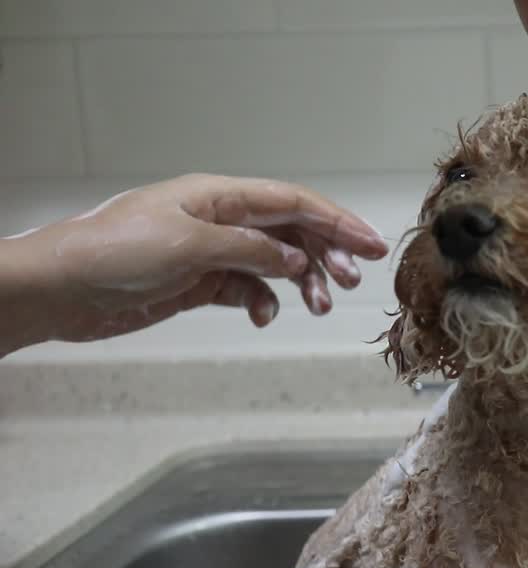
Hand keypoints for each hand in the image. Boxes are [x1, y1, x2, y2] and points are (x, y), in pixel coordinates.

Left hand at [0, 174, 387, 354]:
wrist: (62, 289)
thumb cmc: (115, 253)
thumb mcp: (190, 245)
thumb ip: (251, 250)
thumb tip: (296, 262)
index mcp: (220, 196)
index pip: (293, 203)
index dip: (337, 222)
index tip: (371, 246)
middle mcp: (222, 219)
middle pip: (292, 232)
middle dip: (326, 255)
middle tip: (351, 283)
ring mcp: (213, 251)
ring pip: (276, 263)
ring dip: (301, 283)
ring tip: (317, 307)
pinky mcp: (200, 283)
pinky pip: (249, 289)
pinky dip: (264, 302)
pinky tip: (264, 316)